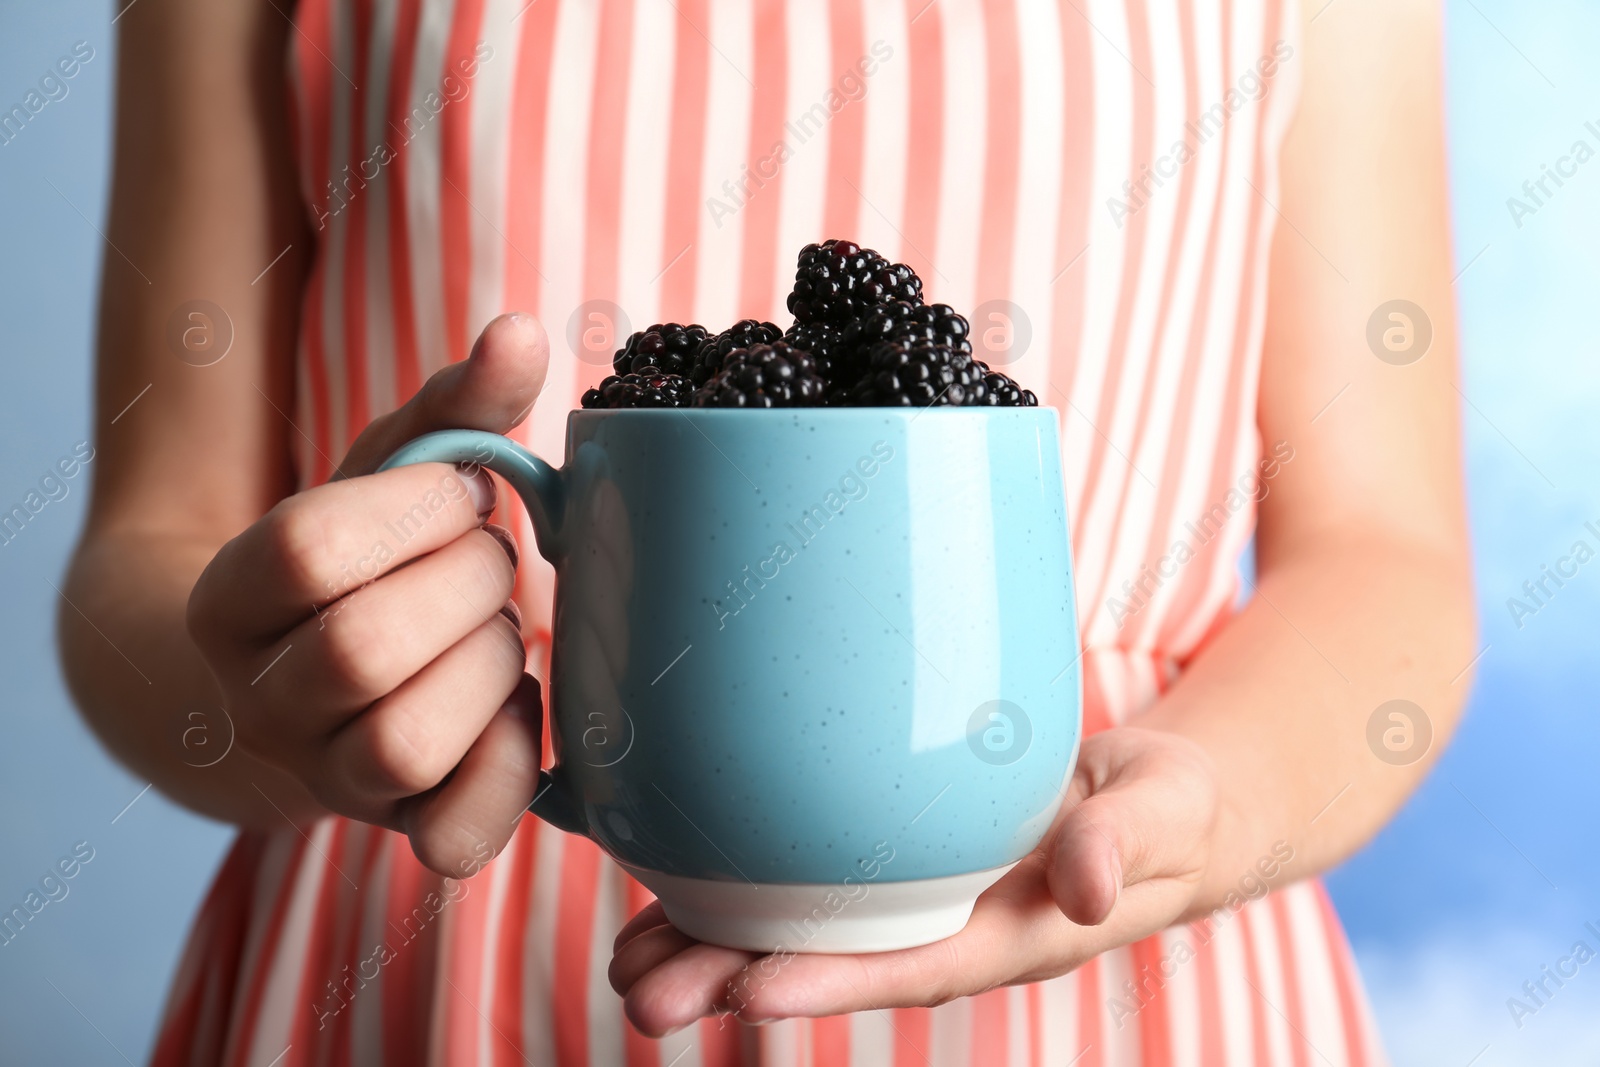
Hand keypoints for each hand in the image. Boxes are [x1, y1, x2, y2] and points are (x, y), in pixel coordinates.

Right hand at [186, 314, 549, 876]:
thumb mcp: (387, 476)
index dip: (414, 509)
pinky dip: (511, 765)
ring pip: (408, 741)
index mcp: (226, 602)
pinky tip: (520, 704)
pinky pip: (454, 831)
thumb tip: (523, 333)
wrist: (301, 687)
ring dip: (490, 662)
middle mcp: (257, 704)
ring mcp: (324, 778)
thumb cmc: (362, 563)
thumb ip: (454, 406)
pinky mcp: (397, 828)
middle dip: (466, 583)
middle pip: (363, 651)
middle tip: (490, 561)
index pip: (307, 550)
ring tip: (498, 627)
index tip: (463, 490)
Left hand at [609, 727, 1217, 1034]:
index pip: (915, 965)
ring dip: (716, 953)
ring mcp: (923, 901)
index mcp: (1015, 932)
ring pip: (810, 935)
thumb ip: (1125, 843)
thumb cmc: (1171, 809)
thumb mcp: (1166, 814)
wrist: (1161, 805)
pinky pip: (816, 887)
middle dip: (737, 981)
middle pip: (837, 965)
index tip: (746, 993)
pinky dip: (744, 896)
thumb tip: (1086, 886)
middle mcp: (953, 927)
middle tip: (641, 998)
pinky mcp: (903, 864)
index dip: (832, 981)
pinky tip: (673, 902)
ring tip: (627, 969)